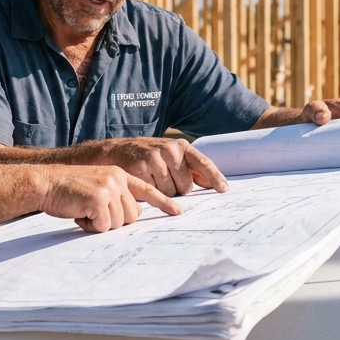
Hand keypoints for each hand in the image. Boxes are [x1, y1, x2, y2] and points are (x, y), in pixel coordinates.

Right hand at [38, 165, 182, 232]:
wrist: (46, 184)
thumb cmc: (68, 190)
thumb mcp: (97, 186)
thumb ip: (116, 196)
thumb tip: (133, 214)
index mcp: (119, 174)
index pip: (147, 190)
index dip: (163, 203)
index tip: (178, 212)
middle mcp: (117, 179)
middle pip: (133, 215)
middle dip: (114, 220)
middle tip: (92, 212)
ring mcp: (109, 188)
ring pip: (120, 223)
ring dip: (102, 224)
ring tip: (84, 212)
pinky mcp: (99, 200)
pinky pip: (105, 226)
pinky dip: (92, 227)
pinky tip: (79, 214)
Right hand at [93, 137, 228, 195]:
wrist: (115, 150)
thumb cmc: (147, 156)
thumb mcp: (170, 156)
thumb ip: (190, 168)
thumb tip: (213, 184)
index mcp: (179, 146)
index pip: (202, 163)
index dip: (215, 177)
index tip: (224, 190)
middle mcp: (169, 150)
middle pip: (186, 186)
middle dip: (177, 189)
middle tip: (163, 179)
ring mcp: (154, 159)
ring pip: (170, 192)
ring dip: (162, 192)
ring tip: (151, 179)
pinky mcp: (140, 169)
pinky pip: (154, 193)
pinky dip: (150, 193)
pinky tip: (143, 182)